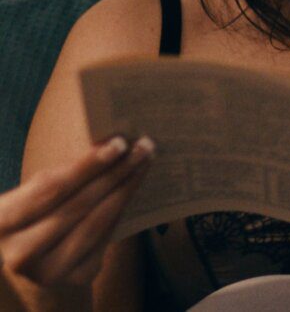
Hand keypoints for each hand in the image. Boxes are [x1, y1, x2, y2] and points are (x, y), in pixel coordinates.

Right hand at [0, 136, 153, 288]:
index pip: (51, 188)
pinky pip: (106, 237)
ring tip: (144, 163)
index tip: (119, 143)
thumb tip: (109, 146)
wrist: (40, 264)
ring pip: (96, 222)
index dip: (87, 165)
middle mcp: (18, 252)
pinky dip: (122, 209)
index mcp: (1, 222)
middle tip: (143, 148)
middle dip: (115, 172)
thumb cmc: (40, 217)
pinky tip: (133, 188)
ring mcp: (47, 270)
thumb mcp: (35, 197)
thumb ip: (61, 178)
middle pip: (78, 204)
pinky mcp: (75, 277)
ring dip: (125, 189)